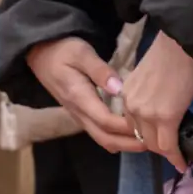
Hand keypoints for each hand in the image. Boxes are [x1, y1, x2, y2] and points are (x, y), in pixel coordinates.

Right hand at [26, 38, 144, 154]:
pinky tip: (130, 132)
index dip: (126, 127)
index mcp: (79, 98)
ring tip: (145, 141)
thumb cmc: (62, 49)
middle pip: (105, 138)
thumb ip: (100, 71)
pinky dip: (116, 137)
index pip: (105, 121)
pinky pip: (99, 132)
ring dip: (123, 144)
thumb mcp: (81, 53)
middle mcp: (79, 112)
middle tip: (152, 143)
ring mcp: (79, 116)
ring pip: (102, 138)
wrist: (40, 53)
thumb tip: (119, 88)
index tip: (148, 126)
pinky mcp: (81, 114)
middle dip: (128, 144)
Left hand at [120, 32, 192, 170]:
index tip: (160, 141)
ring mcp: (146, 113)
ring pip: (155, 145)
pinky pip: (168, 146)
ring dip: (168, 151)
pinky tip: (184, 163)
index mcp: (127, 92)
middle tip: (173, 151)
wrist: (183, 41)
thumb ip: (150, 94)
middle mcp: (130, 105)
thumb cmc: (174, 51)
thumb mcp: (152, 75)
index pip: (133, 123)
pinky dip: (176, 157)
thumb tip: (162, 106)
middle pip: (142, 137)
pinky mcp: (165, 118)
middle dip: (158, 146)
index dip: (148, 135)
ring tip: (180, 156)